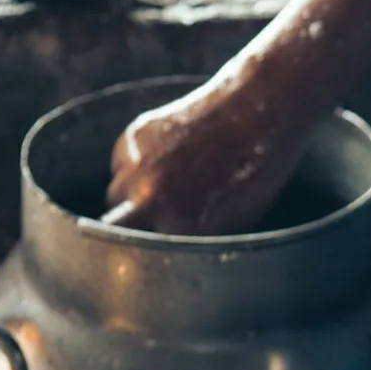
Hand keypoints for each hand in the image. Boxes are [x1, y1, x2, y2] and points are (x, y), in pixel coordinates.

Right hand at [105, 76, 304, 235]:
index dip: (143, 254)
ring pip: (115, 194)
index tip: (146, 251)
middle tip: (142, 225)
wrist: (257, 113)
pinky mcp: (133, 137)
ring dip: (129, 196)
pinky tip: (169, 154)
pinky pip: (121, 163)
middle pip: (113, 229)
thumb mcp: (228, 227)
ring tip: (166, 183)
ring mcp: (138, 166)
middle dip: (123, 230)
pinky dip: (136, 164)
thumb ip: (189, 242)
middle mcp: (150, 201)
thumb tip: (162, 253)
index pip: (139, 256)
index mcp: (177, 230)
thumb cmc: (251, 177)